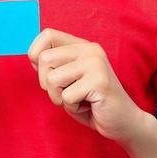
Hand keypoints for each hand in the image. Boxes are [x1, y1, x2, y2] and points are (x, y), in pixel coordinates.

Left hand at [28, 28, 150, 143]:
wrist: (123, 123)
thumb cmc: (91, 103)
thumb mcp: (68, 80)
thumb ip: (54, 66)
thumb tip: (33, 56)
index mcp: (82, 46)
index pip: (47, 34)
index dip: (36, 54)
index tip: (47, 73)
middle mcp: (90, 50)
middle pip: (44, 59)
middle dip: (47, 84)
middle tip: (67, 93)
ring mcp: (95, 64)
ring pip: (52, 79)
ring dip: (59, 97)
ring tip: (79, 99)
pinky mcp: (99, 81)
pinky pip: (66, 96)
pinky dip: (73, 108)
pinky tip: (89, 106)